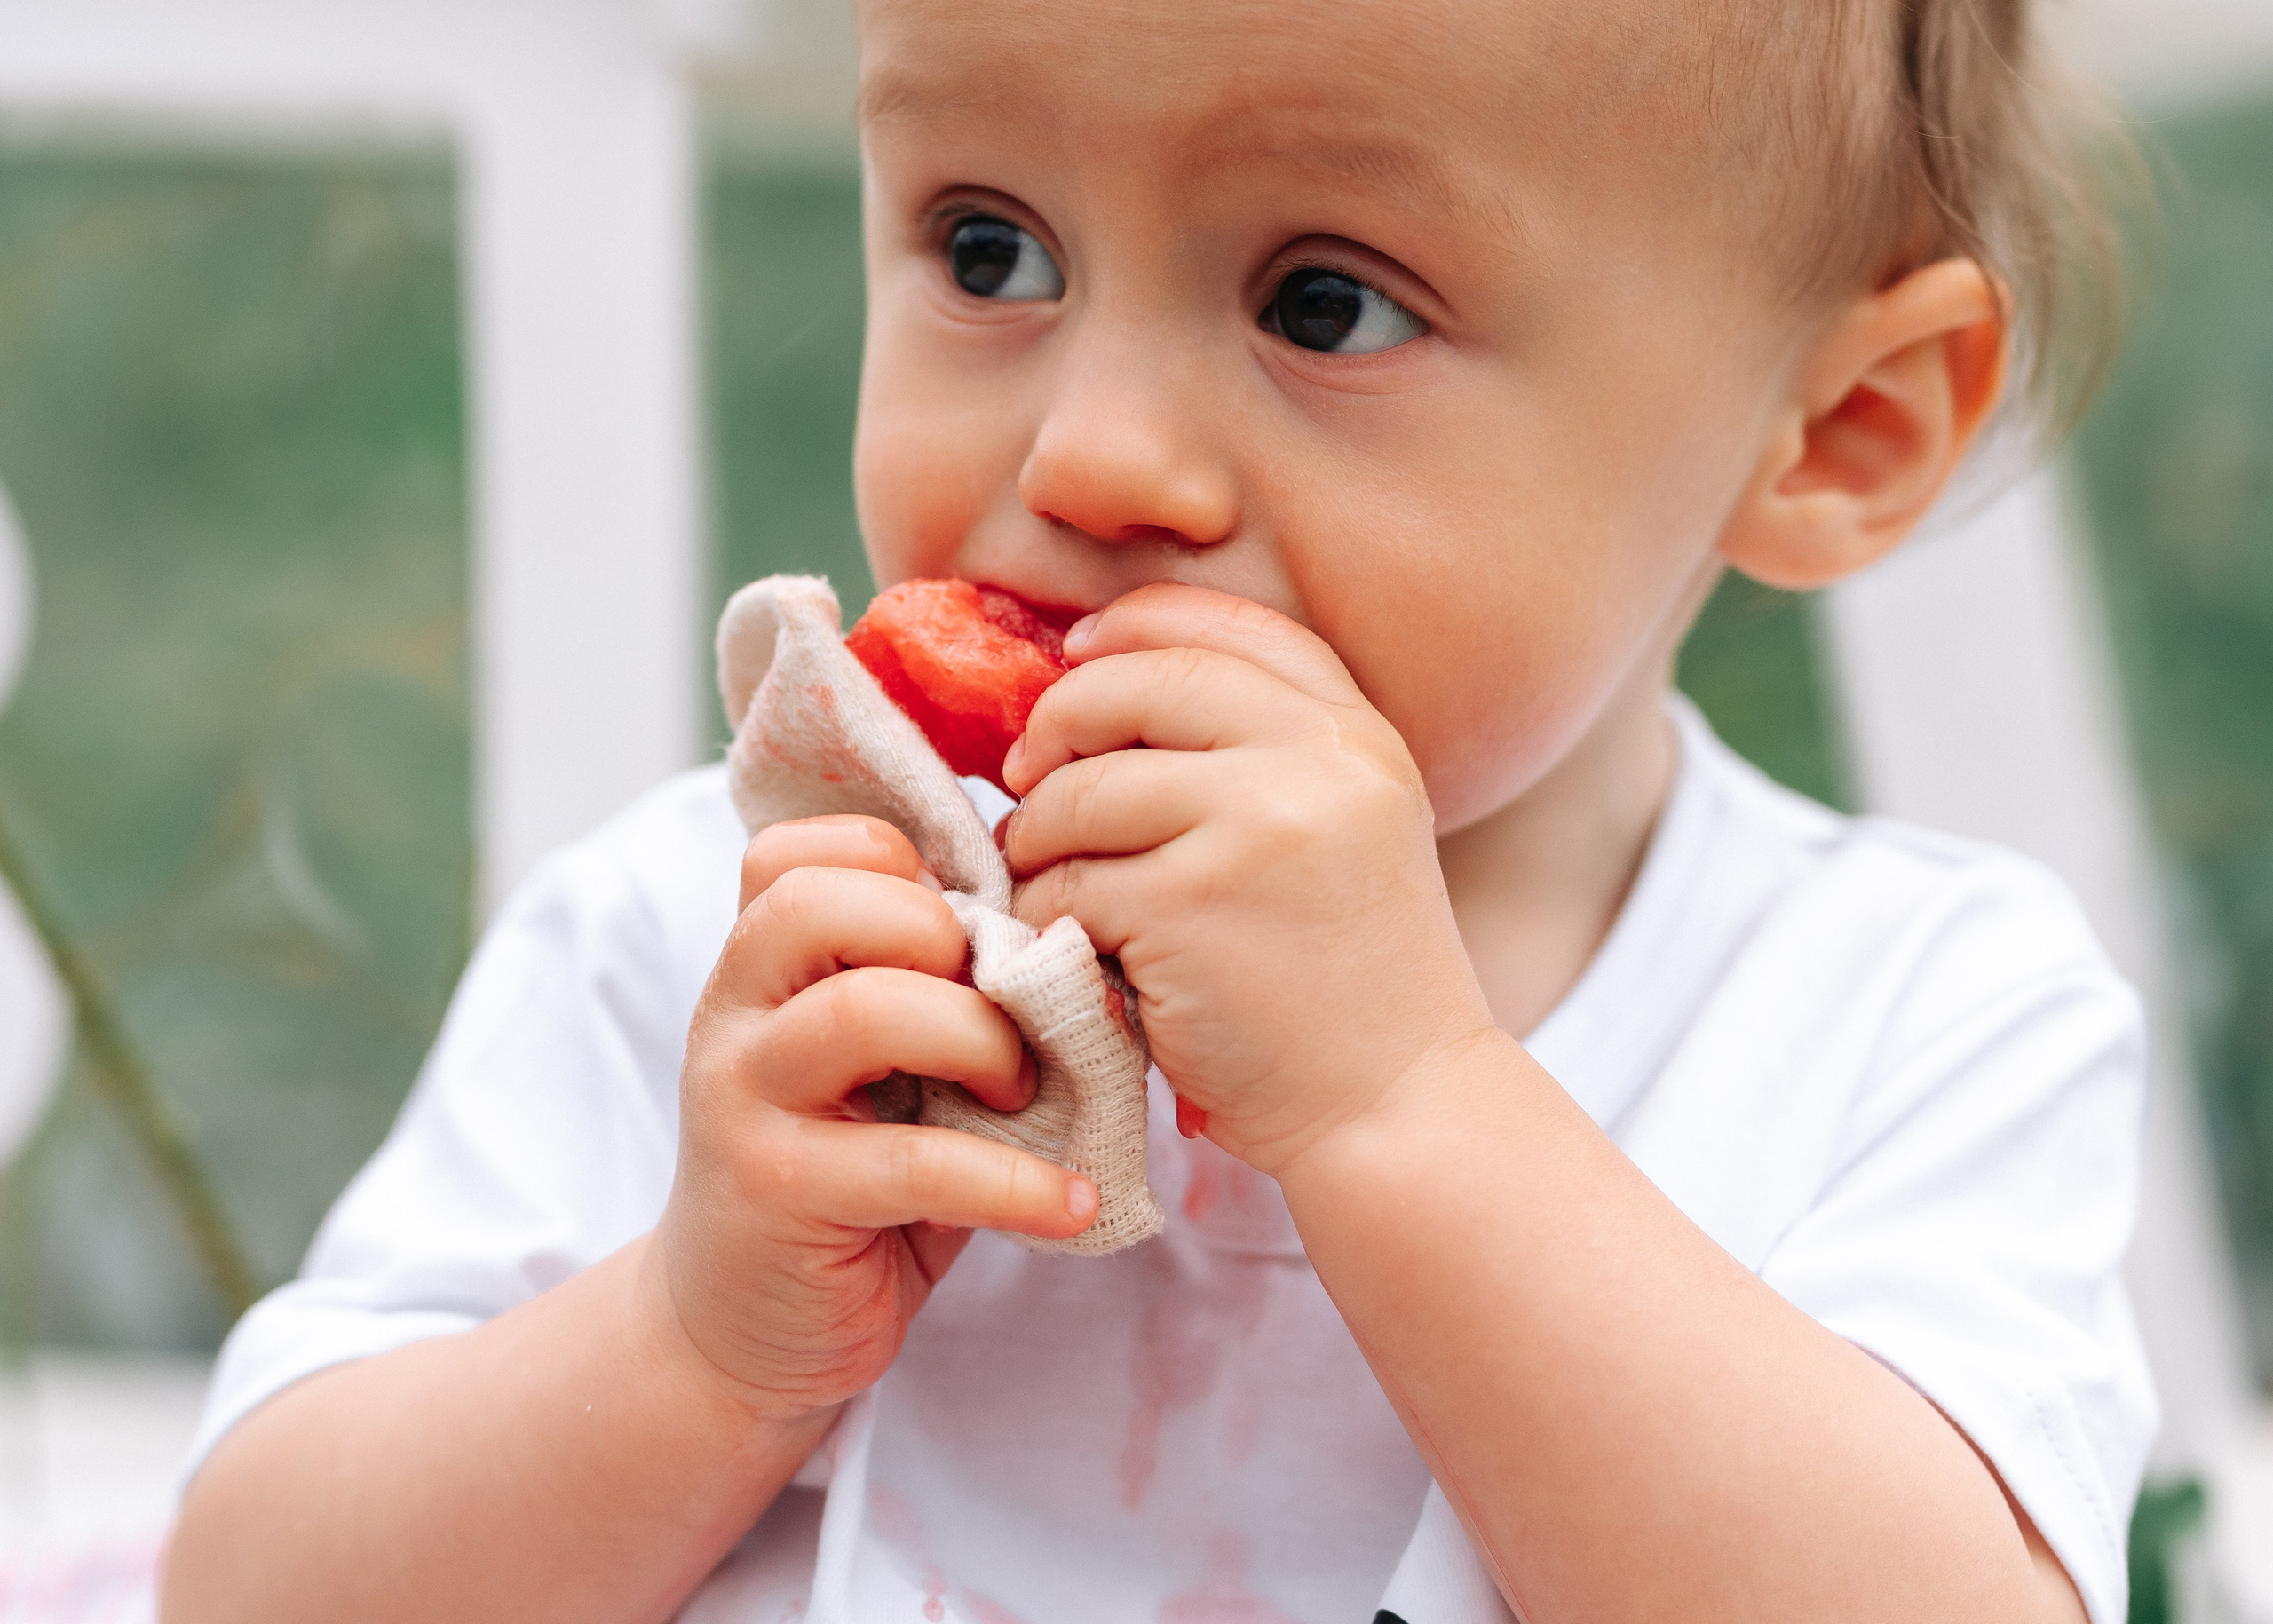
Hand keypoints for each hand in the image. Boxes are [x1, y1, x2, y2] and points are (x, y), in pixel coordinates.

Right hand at [653, 816, 1097, 1421]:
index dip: (901, 862)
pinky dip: (1016, 1183)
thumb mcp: (889, 1069)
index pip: (801, 850)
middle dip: (944, 937)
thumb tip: (1075, 953)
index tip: (970, 929)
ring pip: (862, 1012)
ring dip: (979, 1041)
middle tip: (1003, 1012)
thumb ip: (941, 996)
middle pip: (820, 904)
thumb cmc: (850, 1178)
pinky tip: (1069, 1203)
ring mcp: (745, 1099)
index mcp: (762, 965)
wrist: (742, 1331)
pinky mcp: (778, 1193)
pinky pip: (913, 1163)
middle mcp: (735, 1013)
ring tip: (1025, 1093)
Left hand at [1001, 584, 1498, 1177]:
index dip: (1132, 628)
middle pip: (1136, 685)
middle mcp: (1318, 761)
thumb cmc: (1350, 982)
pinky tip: (1076, 948)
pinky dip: (1050, 916)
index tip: (1077, 658)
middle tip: (1028, 776)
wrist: (1400, 1107)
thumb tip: (1097, 679)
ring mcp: (1255, 828)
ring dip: (1039, 836)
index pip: (1224, 626)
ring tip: (1050, 878)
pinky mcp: (1189, 908)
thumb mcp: (1347, 830)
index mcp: (1356, 734)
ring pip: (1083, 790)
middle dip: (1058, 723)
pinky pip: (1069, 884)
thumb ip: (1263, 753)